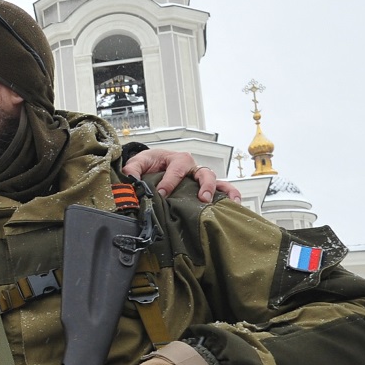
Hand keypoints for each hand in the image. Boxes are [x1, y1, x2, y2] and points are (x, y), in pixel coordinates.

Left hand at [120, 148, 241, 203]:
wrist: (153, 165)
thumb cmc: (149, 163)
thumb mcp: (138, 162)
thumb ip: (132, 169)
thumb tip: (130, 180)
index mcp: (177, 159)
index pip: (176, 170)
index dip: (169, 182)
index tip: (162, 193)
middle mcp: (192, 167)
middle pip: (204, 173)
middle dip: (204, 186)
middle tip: (201, 198)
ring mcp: (199, 177)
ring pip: (216, 181)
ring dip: (221, 191)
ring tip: (227, 202)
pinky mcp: (203, 187)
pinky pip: (220, 189)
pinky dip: (229, 195)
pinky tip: (235, 205)